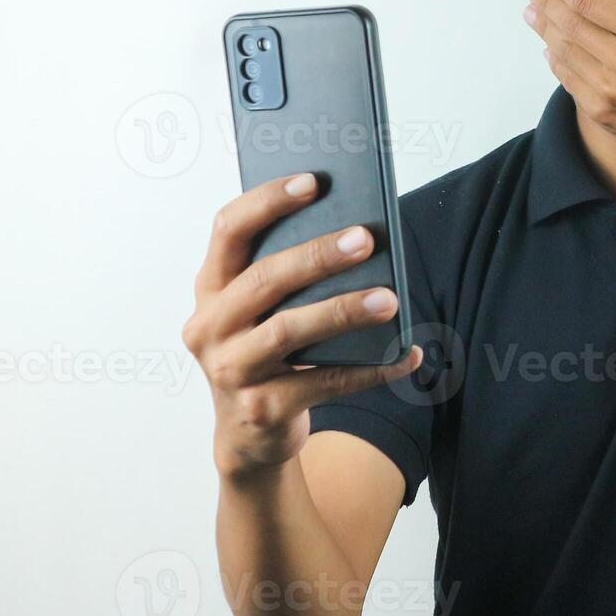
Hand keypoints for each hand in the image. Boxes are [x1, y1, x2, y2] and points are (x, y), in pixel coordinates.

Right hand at [181, 173, 421, 480]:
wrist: (248, 434)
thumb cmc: (265, 352)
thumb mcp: (259, 311)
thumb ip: (287, 275)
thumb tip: (359, 234)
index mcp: (210, 288)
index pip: (228, 229)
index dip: (267, 201)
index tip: (312, 181)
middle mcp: (210, 326)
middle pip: (265, 279)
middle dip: (317, 255)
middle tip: (365, 238)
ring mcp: (231, 370)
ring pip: (289, 329)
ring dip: (343, 310)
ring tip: (390, 298)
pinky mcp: (262, 408)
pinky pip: (325, 382)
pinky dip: (371, 368)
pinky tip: (405, 352)